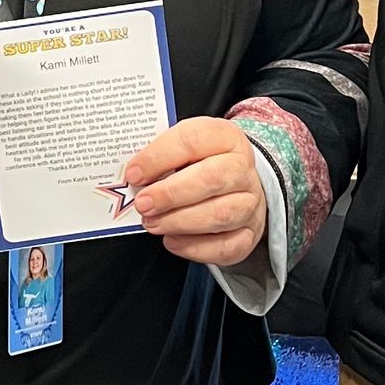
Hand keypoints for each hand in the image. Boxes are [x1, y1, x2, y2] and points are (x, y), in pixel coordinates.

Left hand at [124, 116, 268, 268]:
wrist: (234, 184)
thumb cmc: (200, 163)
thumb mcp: (181, 147)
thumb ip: (160, 157)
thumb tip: (133, 176)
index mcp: (225, 137)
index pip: (193, 140)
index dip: (159, 157)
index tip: (134, 174)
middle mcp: (242, 168)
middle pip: (211, 178)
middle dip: (170, 194)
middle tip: (143, 204)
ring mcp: (250, 202)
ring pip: (220, 214)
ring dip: (179, 222)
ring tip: (153, 223)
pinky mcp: (249, 233)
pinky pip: (227, 245)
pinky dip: (195, 247)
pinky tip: (172, 240)